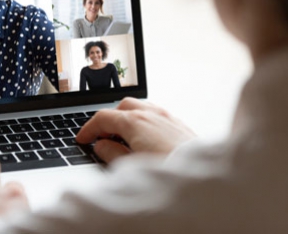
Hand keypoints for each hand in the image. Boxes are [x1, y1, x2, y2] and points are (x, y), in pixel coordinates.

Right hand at [76, 97, 195, 162]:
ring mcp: (168, 117)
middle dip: (109, 120)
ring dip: (128, 118)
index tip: (83, 139)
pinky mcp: (180, 125)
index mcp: (134, 121)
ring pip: (141, 107)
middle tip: (102, 137)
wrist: (204, 180)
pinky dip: (144, 121)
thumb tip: (101, 146)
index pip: (103, 118)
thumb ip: (111, 153)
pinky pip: (156, 115)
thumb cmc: (168, 171)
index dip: (89, 129)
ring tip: (123, 137)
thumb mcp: (129, 167)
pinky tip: (145, 138)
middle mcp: (151, 114)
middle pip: (122, 106)